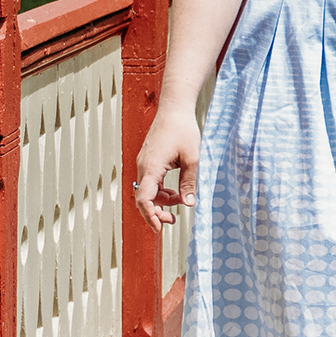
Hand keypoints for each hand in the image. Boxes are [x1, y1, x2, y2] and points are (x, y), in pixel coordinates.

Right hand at [134, 107, 198, 222]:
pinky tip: (175, 192)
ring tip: (179, 202)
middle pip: (144, 198)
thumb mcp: (192, 159)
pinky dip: (161, 190)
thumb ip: (189, 183)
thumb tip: (188, 204)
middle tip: (172, 221)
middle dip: (156, 212)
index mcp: (151, 167)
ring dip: (161, 201)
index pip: (144, 199)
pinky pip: (151, 182)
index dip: (150, 216)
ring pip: (148, 191)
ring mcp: (144, 163)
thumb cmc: (183, 130)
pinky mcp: (149, 160)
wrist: (174, 108)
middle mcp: (143, 166)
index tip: (160, 228)